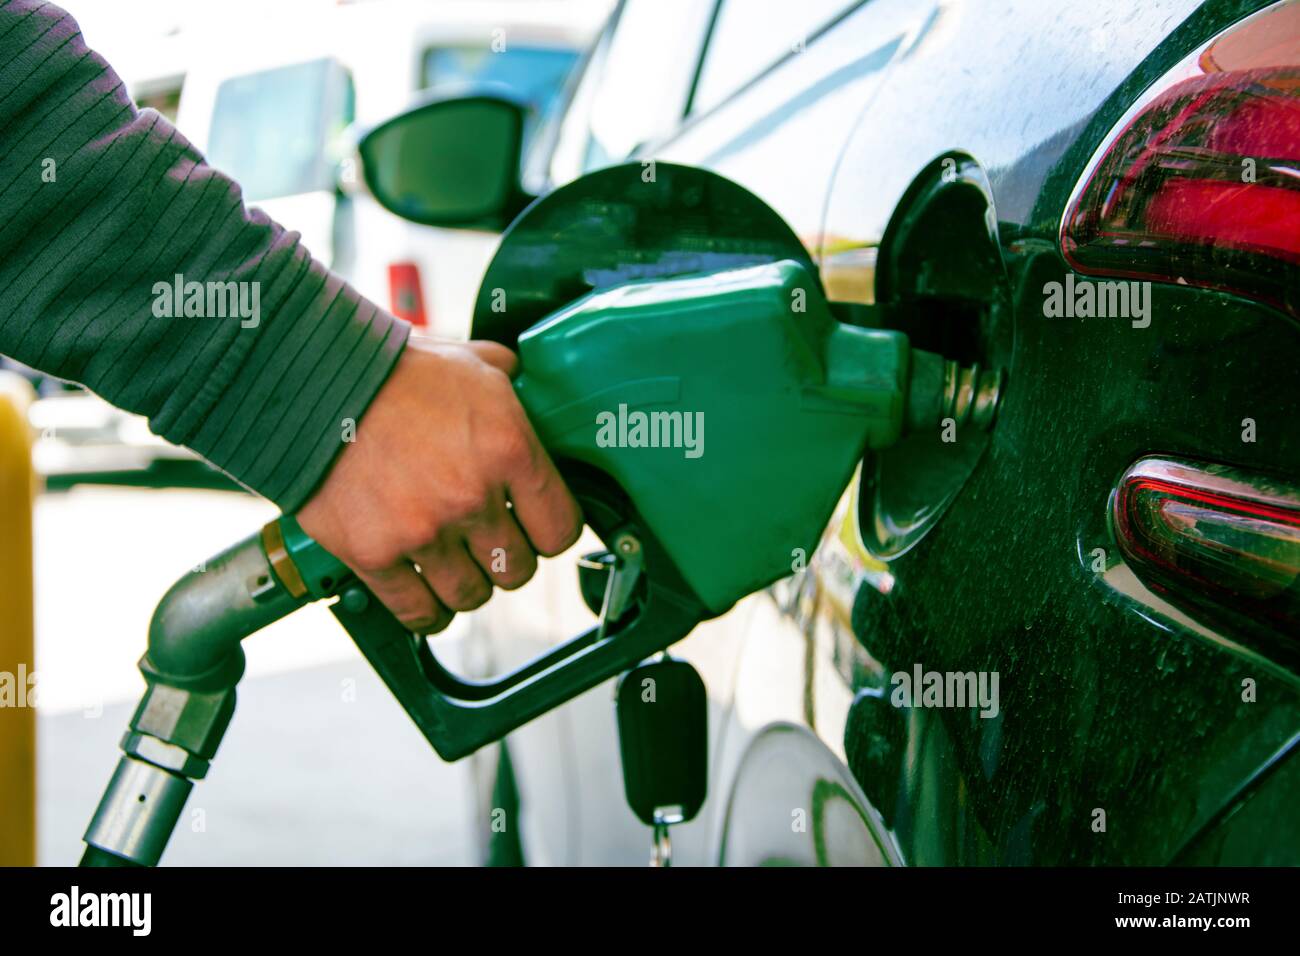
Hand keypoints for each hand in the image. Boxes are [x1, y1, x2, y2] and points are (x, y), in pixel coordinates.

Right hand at [297, 337, 582, 632]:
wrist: (316, 386)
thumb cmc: (394, 371)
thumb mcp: (473, 364)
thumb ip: (511, 386)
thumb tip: (529, 386)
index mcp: (508, 450)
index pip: (560, 530)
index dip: (549, 531)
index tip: (534, 527)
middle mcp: (472, 497)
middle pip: (517, 569)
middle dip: (506, 559)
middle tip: (489, 543)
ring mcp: (423, 531)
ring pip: (471, 595)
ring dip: (466, 584)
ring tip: (454, 564)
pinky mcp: (375, 555)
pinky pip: (418, 612)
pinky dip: (426, 610)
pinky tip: (427, 594)